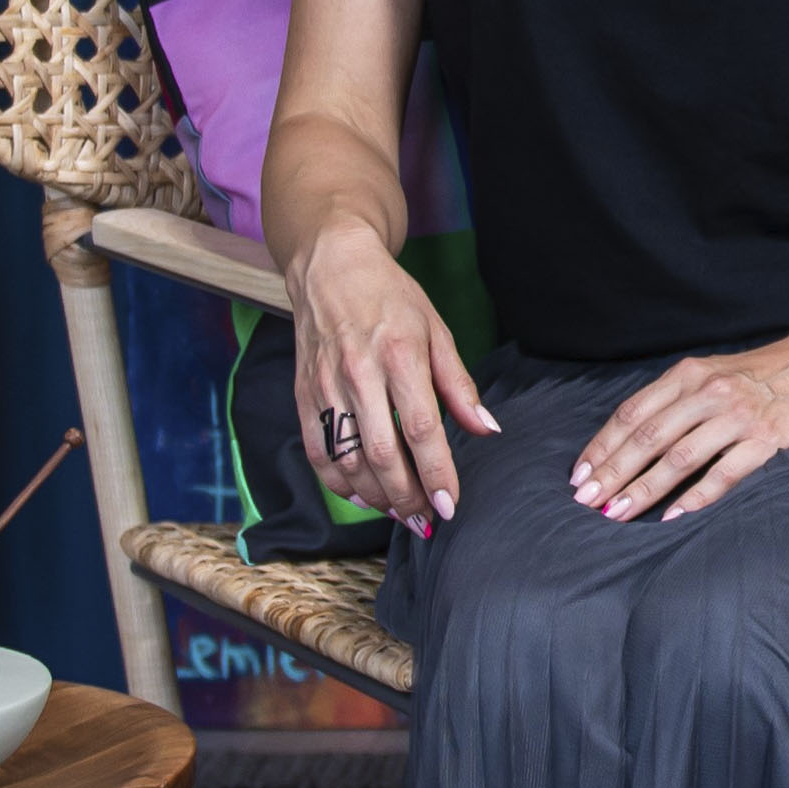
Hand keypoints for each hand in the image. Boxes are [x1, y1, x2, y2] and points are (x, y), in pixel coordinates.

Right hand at [286, 217, 498, 527]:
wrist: (330, 267)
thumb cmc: (391, 298)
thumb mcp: (436, 330)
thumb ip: (459, 385)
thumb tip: (486, 429)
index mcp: (400, 355)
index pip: (422, 429)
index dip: (437, 473)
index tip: (449, 505)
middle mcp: (359, 373)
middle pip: (383, 454)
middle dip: (407, 497)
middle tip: (427, 520)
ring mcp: (325, 385)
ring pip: (348, 460)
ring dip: (375, 498)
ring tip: (400, 513)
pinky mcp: (302, 393)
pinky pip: (317, 452)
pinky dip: (338, 483)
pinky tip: (362, 496)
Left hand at [571, 318, 788, 520]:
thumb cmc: (764, 372)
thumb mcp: (714, 372)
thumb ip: (677, 399)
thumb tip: (632, 439)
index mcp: (690, 374)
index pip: (634, 412)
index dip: (603, 445)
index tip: (580, 473)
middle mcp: (710, 392)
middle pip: (649, 437)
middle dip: (613, 471)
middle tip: (586, 500)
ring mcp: (738, 416)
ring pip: (679, 456)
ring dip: (644, 488)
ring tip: (618, 512)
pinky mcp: (767, 438)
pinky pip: (724, 472)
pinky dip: (696, 496)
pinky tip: (672, 515)